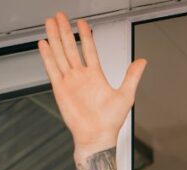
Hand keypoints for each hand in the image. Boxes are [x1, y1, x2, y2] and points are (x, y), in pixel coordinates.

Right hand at [37, 12, 146, 159]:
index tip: (82, 22)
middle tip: (60, 16)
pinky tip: (43, 44)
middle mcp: (81, 76)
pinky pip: (52, 69)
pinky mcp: (60, 89)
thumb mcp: (126, 95)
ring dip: (55, 38)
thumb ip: (132, 76)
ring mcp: (70, 81)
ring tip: (50, 23)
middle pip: (71, 47)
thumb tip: (142, 61)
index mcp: (96, 76)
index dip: (85, 35)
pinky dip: (47, 56)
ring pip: (60, 54)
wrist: (97, 136)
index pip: (88, 49)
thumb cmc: (110, 121)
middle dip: (65, 31)